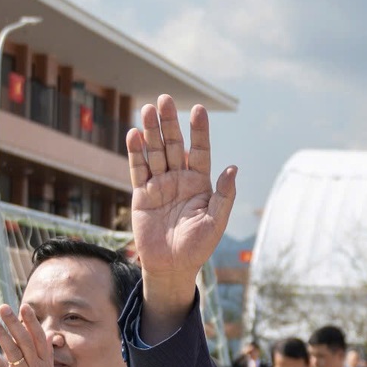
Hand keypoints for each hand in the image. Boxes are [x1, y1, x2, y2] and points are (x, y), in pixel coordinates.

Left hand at [0, 304, 57, 366]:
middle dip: (15, 322)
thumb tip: (46, 338)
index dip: (32, 322)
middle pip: (26, 341)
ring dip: (2, 334)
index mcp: (46, 366)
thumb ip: (44, 358)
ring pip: (14, 352)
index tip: (24, 306)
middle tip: (3, 307)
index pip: (40, 339)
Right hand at [128, 95, 237, 327]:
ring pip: (155, 152)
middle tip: (165, 99)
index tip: (199, 109)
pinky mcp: (141, 194)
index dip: (199, 131)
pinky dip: (136, 152)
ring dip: (151, 131)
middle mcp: (179, 179)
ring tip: (147, 109)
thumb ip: (224, 195)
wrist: (171, 267)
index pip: (200, 150)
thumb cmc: (197, 247)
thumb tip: (232, 167)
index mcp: (200, 183)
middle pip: (174, 145)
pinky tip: (133, 135)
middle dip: (170, 122)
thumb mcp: (216, 222)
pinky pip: (138, 169)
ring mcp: (159, 184)